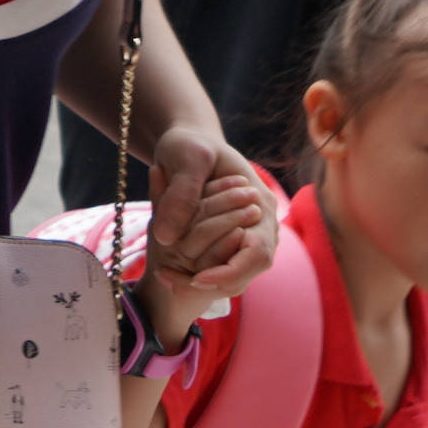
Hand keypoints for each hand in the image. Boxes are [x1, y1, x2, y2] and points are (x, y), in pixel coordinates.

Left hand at [137, 130, 279, 313]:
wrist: (188, 144)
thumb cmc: (188, 146)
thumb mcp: (184, 158)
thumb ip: (180, 194)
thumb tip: (167, 237)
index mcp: (261, 203)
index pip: (257, 253)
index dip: (229, 271)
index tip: (195, 279)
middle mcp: (262, 226)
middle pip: (246, 272)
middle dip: (211, 283)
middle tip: (169, 280)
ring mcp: (249, 236)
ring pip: (232, 278)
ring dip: (198, 282)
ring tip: (165, 276)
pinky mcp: (231, 243)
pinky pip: (219, 271)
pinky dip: (193, 276)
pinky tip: (166, 271)